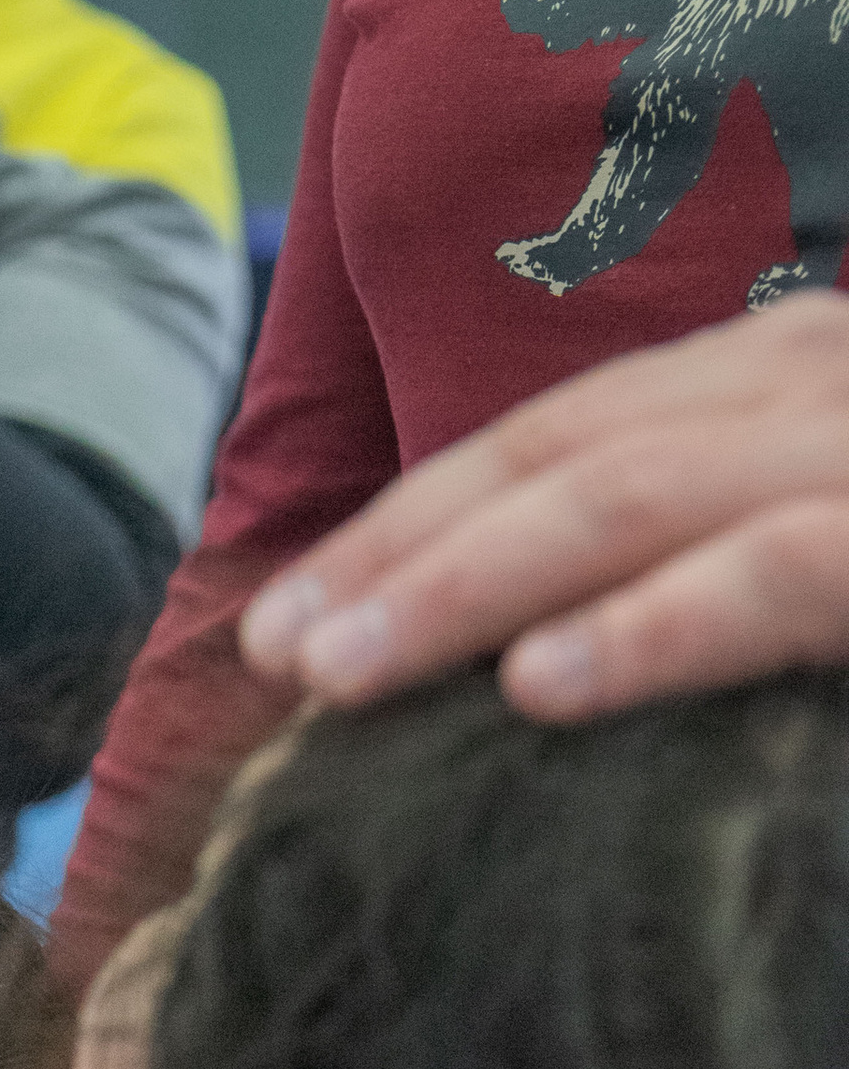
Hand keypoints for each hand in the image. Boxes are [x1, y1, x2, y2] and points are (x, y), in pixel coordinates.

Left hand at [237, 292, 848, 717]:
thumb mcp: (803, 527)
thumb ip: (684, 556)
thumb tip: (513, 666)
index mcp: (766, 382)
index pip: (549, 443)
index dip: (400, 529)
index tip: (278, 629)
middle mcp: (800, 383)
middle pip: (558, 456)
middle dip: (396, 556)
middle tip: (272, 658)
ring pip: (630, 498)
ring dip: (464, 588)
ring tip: (340, 678)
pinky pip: (776, 572)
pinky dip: (650, 628)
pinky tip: (538, 686)